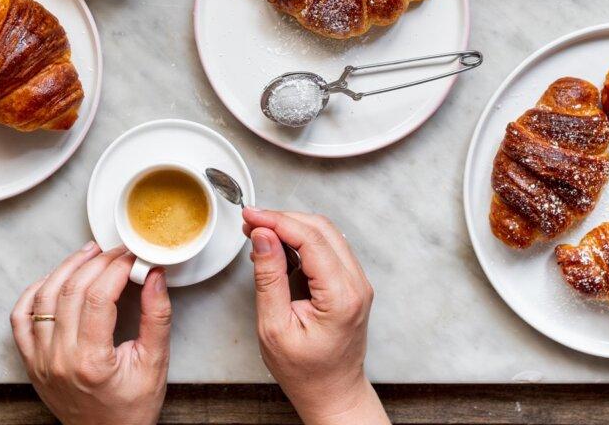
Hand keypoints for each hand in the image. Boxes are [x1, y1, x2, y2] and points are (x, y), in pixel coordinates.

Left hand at [10, 243, 171, 424]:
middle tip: (116, 252)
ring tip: (88, 254)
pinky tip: (54, 279)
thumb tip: (155, 275)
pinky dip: (34, 292)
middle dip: (96, 262)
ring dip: (66, 268)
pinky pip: (21, 318)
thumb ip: (158, 316)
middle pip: (71, 291)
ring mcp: (41, 360)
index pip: (100, 297)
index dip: (117, 267)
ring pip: (44, 298)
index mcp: (92, 361)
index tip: (132, 256)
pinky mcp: (32, 362)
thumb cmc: (132, 408)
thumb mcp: (155, 363)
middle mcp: (60, 359)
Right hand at [243, 208, 389, 424]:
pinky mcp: (351, 283)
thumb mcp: (274, 327)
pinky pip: (328, 248)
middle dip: (283, 219)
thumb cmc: (305, 371)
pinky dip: (302, 240)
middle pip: (321, 229)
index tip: (250, 215)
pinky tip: (278, 247)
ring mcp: (357, 282)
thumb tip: (263, 236)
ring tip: (259, 233)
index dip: (277, 221)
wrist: (333, 393)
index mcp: (341, 296)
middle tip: (250, 222)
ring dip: (292, 227)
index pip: (311, 239)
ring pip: (326, 234)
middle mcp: (357, 284)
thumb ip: (269, 277)